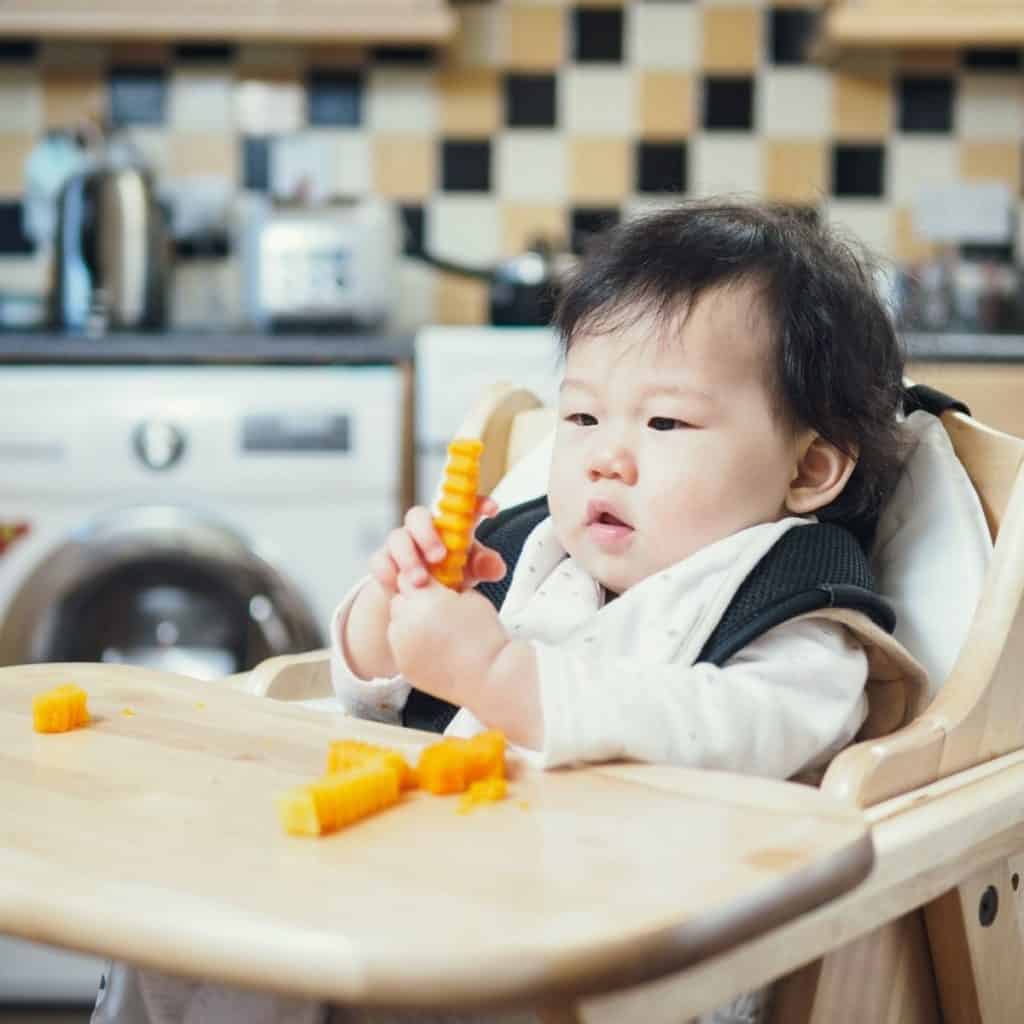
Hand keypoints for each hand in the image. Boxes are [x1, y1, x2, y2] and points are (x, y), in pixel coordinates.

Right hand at [369, 498, 505, 595]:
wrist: (420, 598)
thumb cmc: (451, 575)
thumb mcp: (471, 571)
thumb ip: (484, 566)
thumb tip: (495, 566)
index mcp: (449, 525)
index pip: (461, 505)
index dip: (477, 502)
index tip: (492, 510)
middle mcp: (423, 528)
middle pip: (418, 516)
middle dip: (427, 534)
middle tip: (439, 557)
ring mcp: (401, 543)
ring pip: (397, 538)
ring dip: (409, 559)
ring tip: (420, 582)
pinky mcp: (383, 561)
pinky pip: (379, 560)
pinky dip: (386, 571)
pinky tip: (396, 584)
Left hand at [387, 573, 509, 706]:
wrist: (491, 676)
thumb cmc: (486, 635)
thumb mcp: (469, 597)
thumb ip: (445, 587)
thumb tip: (434, 585)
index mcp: (424, 600)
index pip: (408, 579)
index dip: (423, 584)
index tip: (435, 589)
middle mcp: (407, 622)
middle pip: (399, 601)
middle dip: (413, 602)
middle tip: (436, 611)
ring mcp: (402, 648)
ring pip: (396, 625)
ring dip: (409, 624)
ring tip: (436, 632)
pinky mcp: (404, 667)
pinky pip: (400, 648)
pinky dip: (411, 646)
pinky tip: (434, 649)